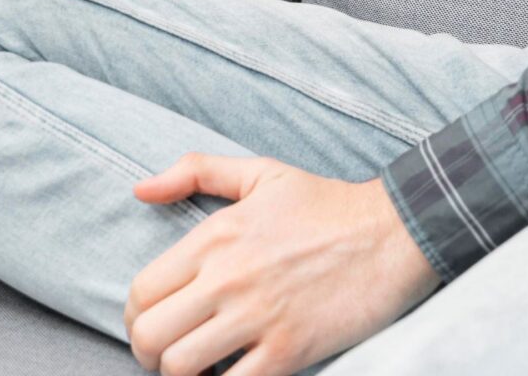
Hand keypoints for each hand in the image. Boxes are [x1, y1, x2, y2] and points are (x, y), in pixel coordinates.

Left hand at [124, 156, 437, 375]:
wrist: (392, 233)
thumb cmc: (325, 204)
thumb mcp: (259, 173)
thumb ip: (195, 171)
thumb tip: (139, 189)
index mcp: (214, 237)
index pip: (142, 291)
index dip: (135, 316)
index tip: (150, 323)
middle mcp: (227, 278)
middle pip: (150, 335)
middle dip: (148, 352)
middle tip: (166, 354)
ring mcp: (257, 317)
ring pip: (180, 367)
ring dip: (179, 375)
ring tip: (196, 369)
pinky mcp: (289, 351)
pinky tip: (231, 375)